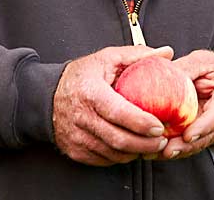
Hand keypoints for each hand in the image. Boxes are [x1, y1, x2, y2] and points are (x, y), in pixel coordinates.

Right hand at [53, 45, 172, 165]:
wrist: (47, 96)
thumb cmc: (82, 76)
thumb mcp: (108, 58)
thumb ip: (138, 55)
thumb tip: (167, 53)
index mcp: (90, 92)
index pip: (118, 112)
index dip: (140, 122)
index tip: (159, 126)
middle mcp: (81, 117)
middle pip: (117, 139)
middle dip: (144, 144)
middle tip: (162, 140)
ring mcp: (76, 137)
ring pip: (112, 153)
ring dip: (135, 153)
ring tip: (152, 145)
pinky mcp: (75, 150)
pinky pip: (103, 160)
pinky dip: (121, 158)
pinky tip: (133, 149)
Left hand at [157, 50, 213, 159]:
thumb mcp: (203, 61)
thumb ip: (186, 67)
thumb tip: (163, 73)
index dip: (203, 128)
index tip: (187, 136)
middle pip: (206, 137)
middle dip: (185, 147)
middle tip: (166, 151)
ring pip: (196, 145)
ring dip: (177, 152)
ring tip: (156, 154)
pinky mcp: (203, 134)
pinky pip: (189, 144)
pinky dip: (174, 148)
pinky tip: (156, 151)